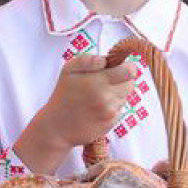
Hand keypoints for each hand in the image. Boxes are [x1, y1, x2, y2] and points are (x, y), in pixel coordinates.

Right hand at [14, 54, 137, 173]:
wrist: (57, 127)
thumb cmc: (63, 96)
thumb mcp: (68, 70)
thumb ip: (88, 60)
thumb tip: (107, 60)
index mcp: (97, 81)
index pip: (129, 71)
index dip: (128, 67)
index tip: (121, 68)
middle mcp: (107, 97)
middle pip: (131, 84)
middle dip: (123, 80)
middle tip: (107, 82)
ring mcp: (110, 112)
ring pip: (125, 97)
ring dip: (116, 94)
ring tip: (98, 97)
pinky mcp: (111, 124)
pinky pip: (119, 110)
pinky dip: (111, 107)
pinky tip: (97, 109)